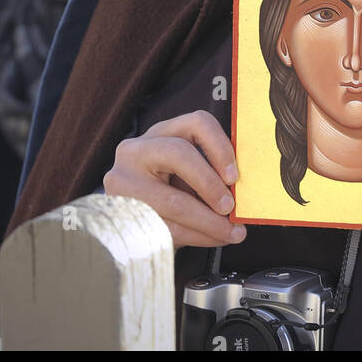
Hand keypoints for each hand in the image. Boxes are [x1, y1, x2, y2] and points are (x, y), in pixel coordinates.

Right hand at [103, 110, 246, 248]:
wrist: (128, 220)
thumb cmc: (164, 191)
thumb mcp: (184, 173)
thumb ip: (207, 173)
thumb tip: (240, 192)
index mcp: (161, 132)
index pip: (197, 122)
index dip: (220, 147)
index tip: (234, 176)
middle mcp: (137, 150)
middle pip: (180, 154)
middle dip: (211, 185)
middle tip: (231, 208)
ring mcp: (123, 182)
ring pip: (173, 200)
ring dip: (209, 221)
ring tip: (230, 232)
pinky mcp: (121, 213)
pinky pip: (165, 227)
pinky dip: (195, 236)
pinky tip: (211, 239)